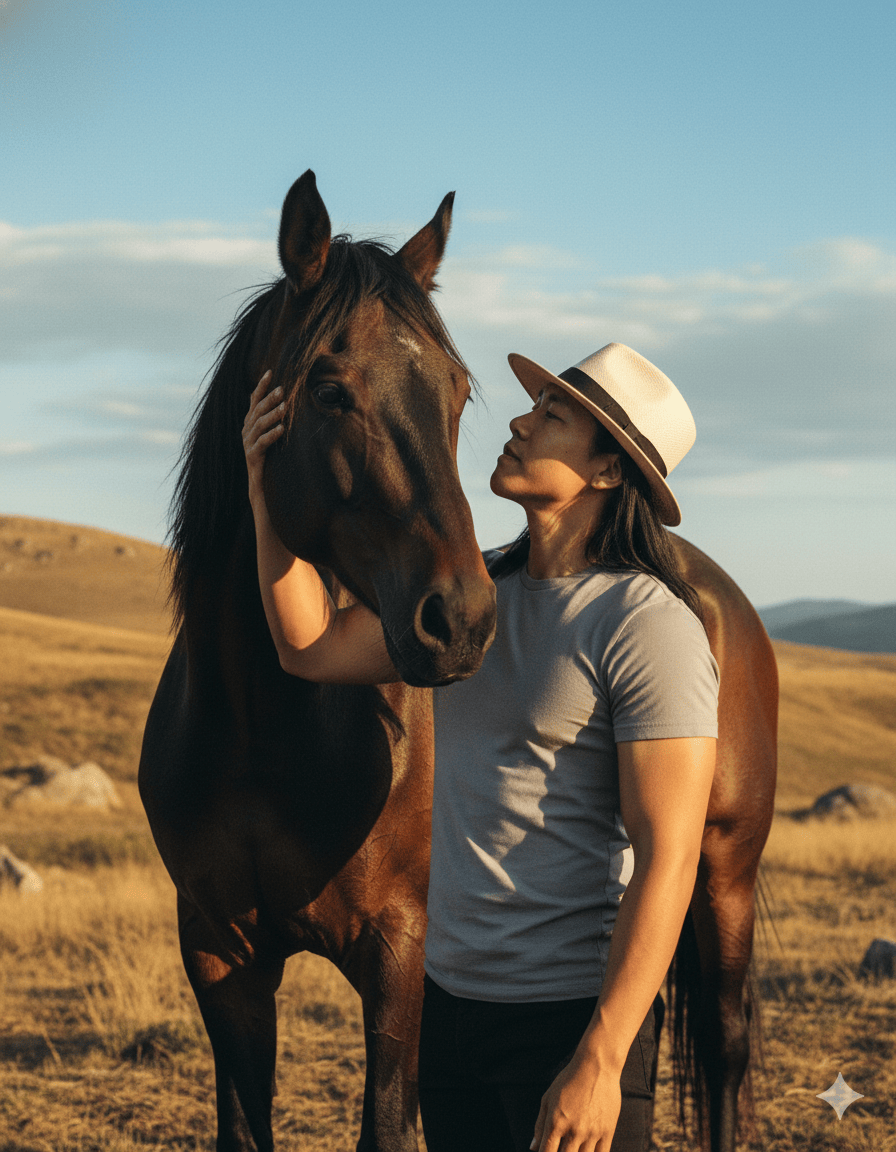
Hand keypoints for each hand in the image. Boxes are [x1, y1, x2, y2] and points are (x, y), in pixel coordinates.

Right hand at [242, 370, 284, 500]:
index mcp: (250, 422)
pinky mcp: (252, 456)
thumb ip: (273, 418)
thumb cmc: (269, 456)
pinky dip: (272, 435)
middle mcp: (247, 430)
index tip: (270, 372)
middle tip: (283, 390)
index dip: (261, 386)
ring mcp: (248, 443)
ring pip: (259, 425)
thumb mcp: (270, 433)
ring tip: (285, 407)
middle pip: (257, 410)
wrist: (260, 483)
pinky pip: (262, 443)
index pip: (254, 399)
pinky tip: (282, 429)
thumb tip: (285, 399)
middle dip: (269, 398)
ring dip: (272, 415)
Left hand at [530, 1053, 620, 1151]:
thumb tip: (534, 1147)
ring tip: (574, 1147)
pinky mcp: (608, 1131)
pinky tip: (587, 1151)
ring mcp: (592, 1132)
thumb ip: (540, 1124)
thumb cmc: (569, 1080)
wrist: (597, 1067)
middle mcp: (574, 1129)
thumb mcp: (548, 1098)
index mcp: (556, 1121)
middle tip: (562, 1149)